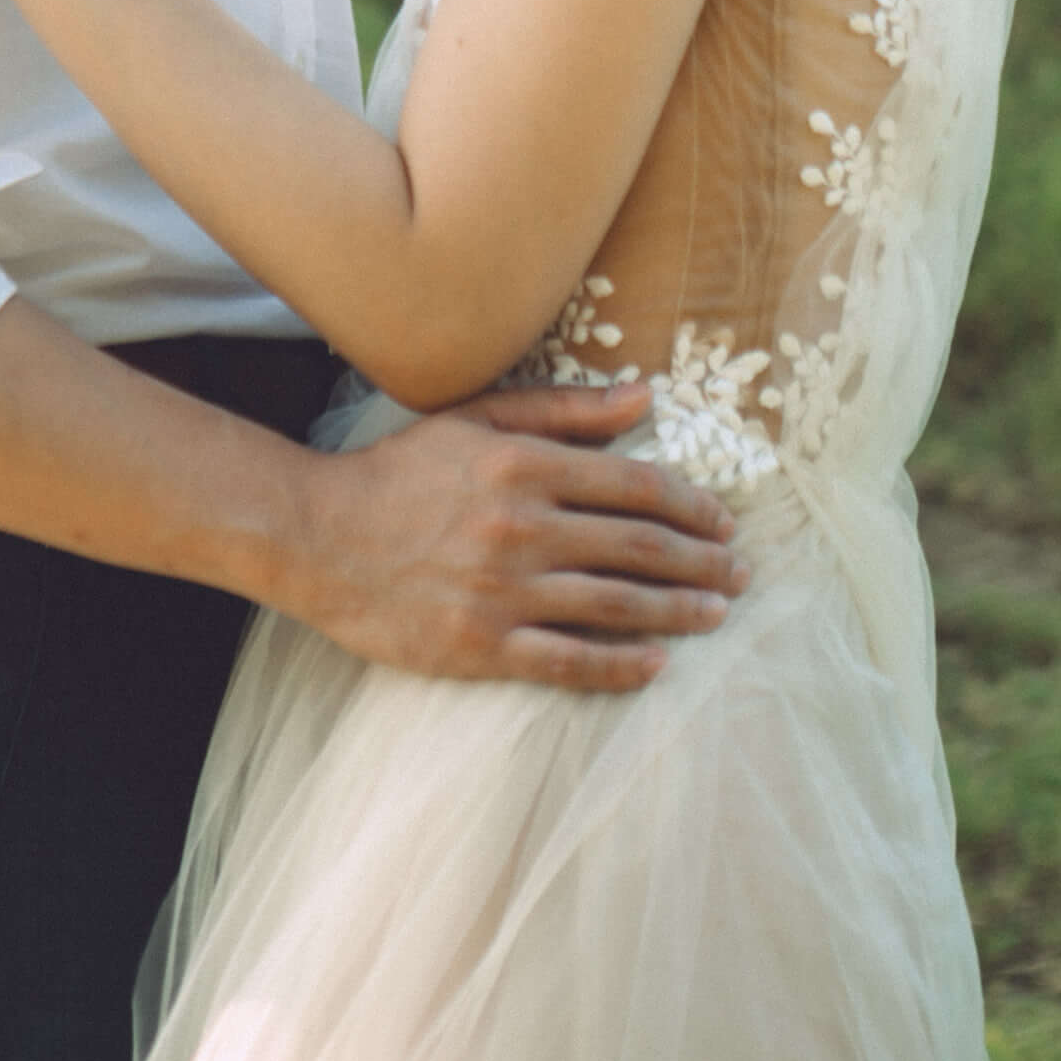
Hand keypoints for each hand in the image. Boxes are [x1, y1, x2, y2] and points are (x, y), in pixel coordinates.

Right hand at [297, 380, 745, 693]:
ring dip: (676, 612)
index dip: (689, 505)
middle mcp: (523, 529)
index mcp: (525, 467)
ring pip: (614, 606)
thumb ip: (565, 409)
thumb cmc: (402, 471)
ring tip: (716, 615)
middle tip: (740, 573)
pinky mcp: (481, 647)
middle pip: (636, 548)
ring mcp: (503, 593)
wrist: (319, 536)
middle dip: (699, 562)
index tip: (722, 521)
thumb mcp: (480, 420)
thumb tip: (643, 393)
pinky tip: (656, 666)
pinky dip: (619, 666)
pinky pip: (568, 663)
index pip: (633, 486)